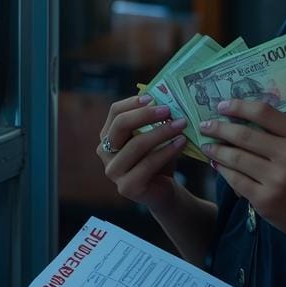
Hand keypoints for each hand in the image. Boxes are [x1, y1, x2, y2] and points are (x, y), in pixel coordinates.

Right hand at [98, 93, 189, 210]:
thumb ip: (154, 119)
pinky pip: (148, 164)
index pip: (115, 112)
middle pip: (121, 125)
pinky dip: (167, 151)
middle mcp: (104, 153)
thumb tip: (163, 95)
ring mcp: (113, 171)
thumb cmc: (158, 159)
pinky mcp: (126, 187)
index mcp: (108, 136)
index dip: (133, 103)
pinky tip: (181, 142)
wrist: (165, 191)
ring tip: (181, 124)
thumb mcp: (154, 136)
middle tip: (168, 110)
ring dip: (161, 132)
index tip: (154, 98)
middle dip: (146, 115)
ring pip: (136, 144)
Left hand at [201, 99, 285, 248]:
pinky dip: (222, 169)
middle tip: (204, 125)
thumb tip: (240, 114)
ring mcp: (277, 179)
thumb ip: (281, 129)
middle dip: (219, 128)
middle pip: (245, 134)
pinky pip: (235, 179)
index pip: (264, 113)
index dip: (239, 106)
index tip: (221, 106)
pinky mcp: (265, 199)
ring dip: (216, 149)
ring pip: (236, 157)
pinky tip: (216, 163)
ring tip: (207, 145)